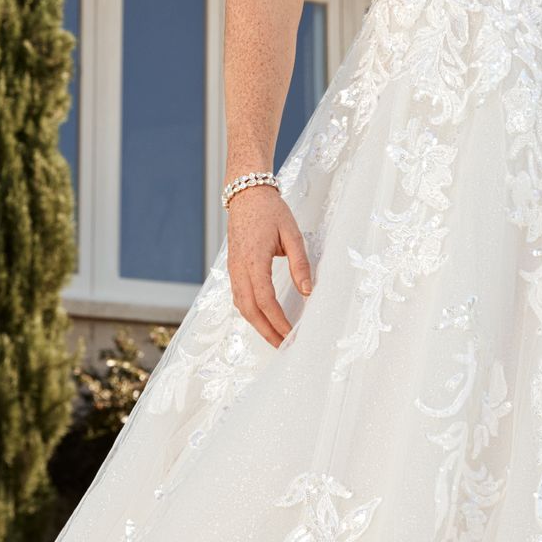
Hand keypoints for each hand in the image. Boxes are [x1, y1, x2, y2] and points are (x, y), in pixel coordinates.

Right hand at [227, 186, 312, 345]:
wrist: (246, 194)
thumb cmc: (270, 212)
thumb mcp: (292, 234)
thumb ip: (300, 264)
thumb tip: (308, 291)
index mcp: (254, 261)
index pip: (265, 300)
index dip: (278, 321)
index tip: (292, 333)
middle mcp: (239, 269)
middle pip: (249, 310)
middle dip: (267, 331)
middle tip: (284, 346)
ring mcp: (233, 269)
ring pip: (241, 306)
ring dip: (257, 325)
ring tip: (275, 338)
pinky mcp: (233, 268)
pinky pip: (239, 297)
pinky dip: (250, 312)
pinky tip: (262, 319)